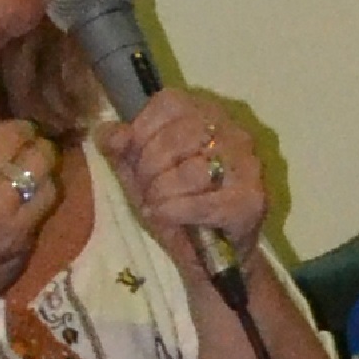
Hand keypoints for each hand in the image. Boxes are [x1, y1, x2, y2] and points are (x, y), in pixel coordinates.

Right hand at [0, 117, 65, 343]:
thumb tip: (0, 150)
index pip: (15, 136)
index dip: (20, 129)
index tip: (18, 132)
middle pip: (44, 159)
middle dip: (38, 150)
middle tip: (28, 152)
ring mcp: (16, 235)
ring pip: (52, 192)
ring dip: (42, 182)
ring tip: (27, 183)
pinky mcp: (23, 259)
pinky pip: (38, 224)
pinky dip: (30, 215)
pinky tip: (13, 217)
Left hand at [112, 90, 269, 276]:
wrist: (211, 255)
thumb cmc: (175, 204)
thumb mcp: (139, 172)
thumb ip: (121, 147)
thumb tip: (107, 133)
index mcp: (206, 113)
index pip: (169, 103)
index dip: (141, 132)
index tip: (134, 160)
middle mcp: (233, 131)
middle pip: (177, 138)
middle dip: (149, 168)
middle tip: (146, 190)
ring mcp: (247, 165)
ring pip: (191, 172)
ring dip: (161, 193)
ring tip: (156, 205)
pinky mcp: (251, 201)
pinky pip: (202, 203)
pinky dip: (174, 212)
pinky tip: (165, 217)